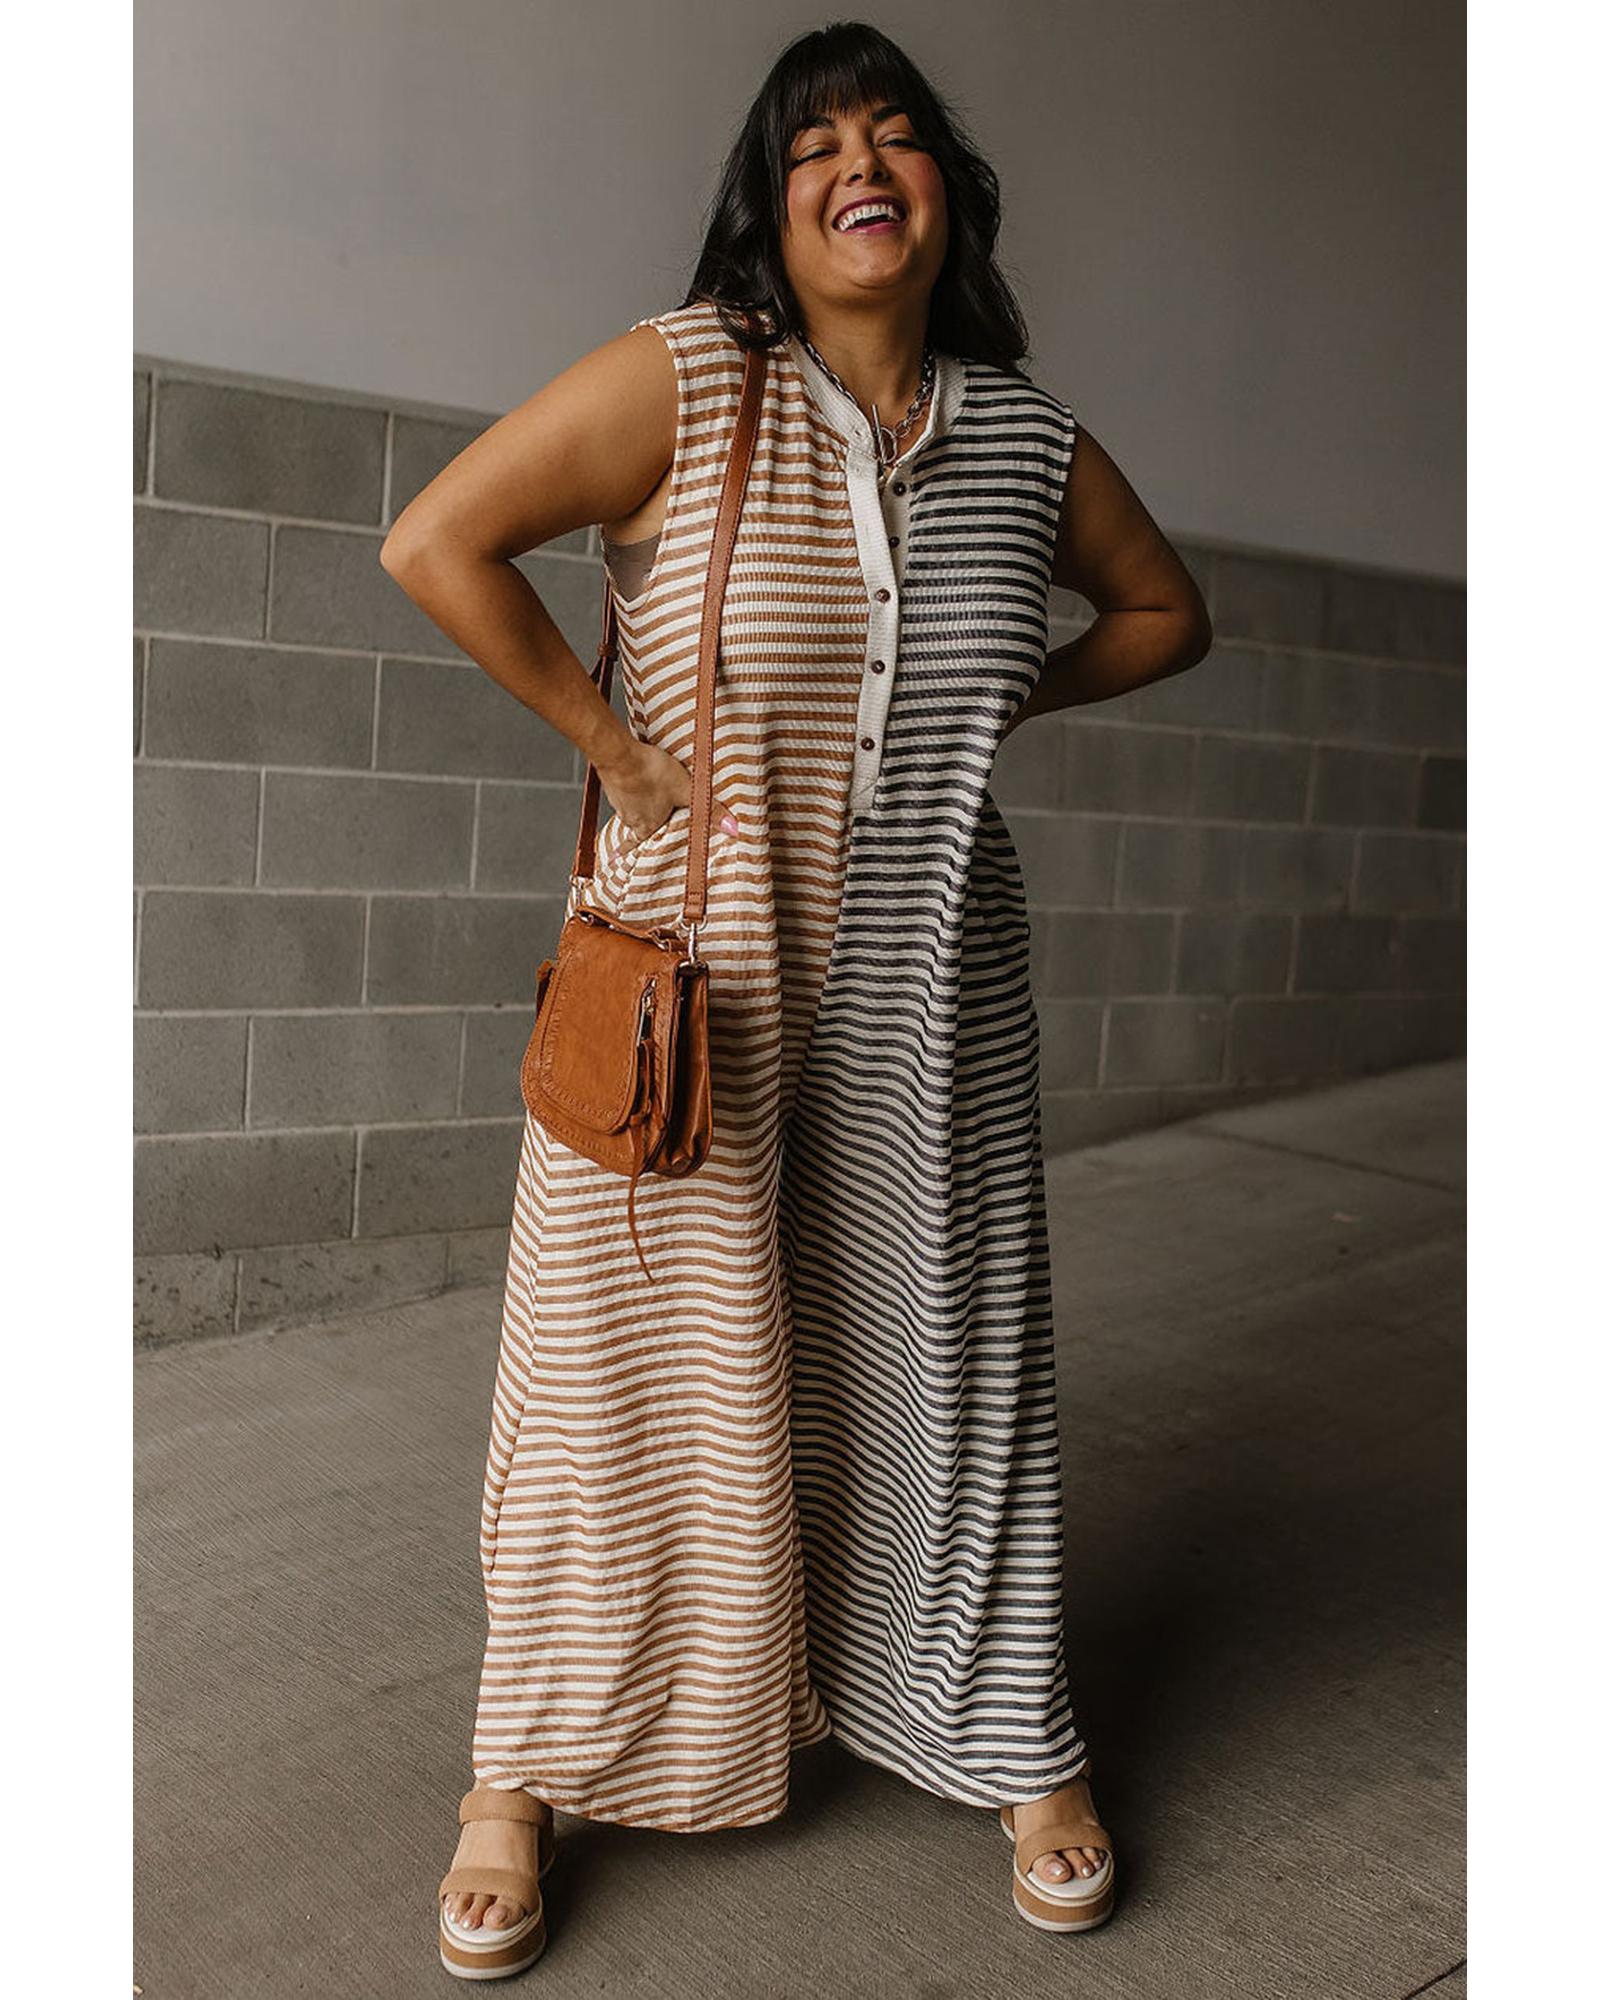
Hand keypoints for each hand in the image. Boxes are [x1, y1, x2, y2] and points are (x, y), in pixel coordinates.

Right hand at [598, 737, 739, 842]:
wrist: (619, 754)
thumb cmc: (649, 773)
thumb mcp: (687, 791)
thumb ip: (710, 809)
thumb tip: (732, 827)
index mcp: (646, 825)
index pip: (639, 845)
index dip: (634, 850)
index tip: (622, 859)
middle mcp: (629, 817)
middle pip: (638, 824)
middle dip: (645, 822)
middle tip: (649, 818)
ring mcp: (618, 799)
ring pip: (631, 805)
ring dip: (638, 801)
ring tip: (649, 791)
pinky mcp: (613, 781)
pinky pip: (623, 788)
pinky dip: (630, 784)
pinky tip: (637, 774)